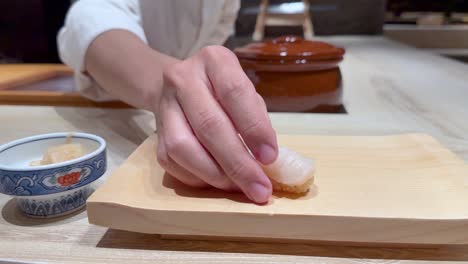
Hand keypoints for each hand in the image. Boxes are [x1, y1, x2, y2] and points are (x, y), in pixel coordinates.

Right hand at [153, 46, 277, 202]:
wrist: (177, 87)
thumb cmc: (223, 92)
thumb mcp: (246, 93)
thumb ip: (256, 119)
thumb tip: (267, 161)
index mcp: (214, 61)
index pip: (234, 92)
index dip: (254, 128)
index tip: (270, 157)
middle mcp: (183, 78)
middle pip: (209, 125)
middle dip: (238, 163)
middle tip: (260, 188)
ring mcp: (165, 106)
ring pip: (183, 147)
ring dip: (215, 175)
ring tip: (239, 187)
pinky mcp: (155, 134)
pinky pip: (173, 163)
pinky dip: (198, 179)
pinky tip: (218, 183)